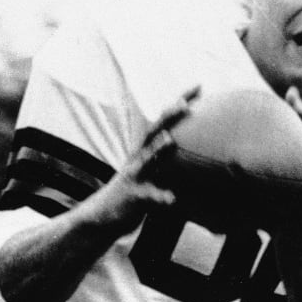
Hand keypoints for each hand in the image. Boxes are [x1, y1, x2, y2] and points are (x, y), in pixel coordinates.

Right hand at [76, 85, 199, 233]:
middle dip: (168, 117)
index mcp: (145, 150)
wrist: (102, 215)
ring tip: (169, 140)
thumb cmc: (132, 191)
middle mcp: (139, 158)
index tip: (199, 86)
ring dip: (157, 150)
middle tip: (185, 104)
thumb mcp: (149, 171)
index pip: (165, 121)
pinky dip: (159, 197)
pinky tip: (171, 199)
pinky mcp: (133, 196)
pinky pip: (148, 196)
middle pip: (154, 132)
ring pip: (146, 161)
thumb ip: (164, 158)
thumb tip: (186, 146)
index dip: (180, 102)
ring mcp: (135, 176)